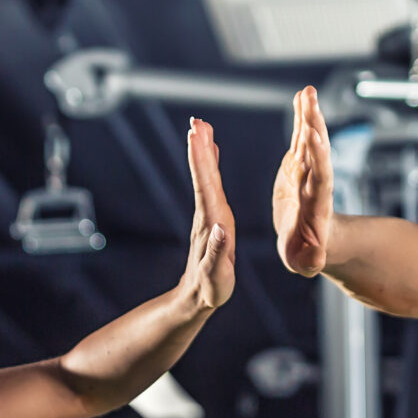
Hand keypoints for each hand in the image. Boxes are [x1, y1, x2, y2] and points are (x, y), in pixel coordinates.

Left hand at [176, 117, 235, 311]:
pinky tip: (211, 153)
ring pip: (205, 177)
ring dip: (203, 152)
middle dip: (200, 148)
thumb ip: (218, 253)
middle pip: (203, 176)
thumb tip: (221, 230)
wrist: (197, 297)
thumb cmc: (210, 289)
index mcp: (211, 223)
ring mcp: (208, 215)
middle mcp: (208, 215)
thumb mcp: (216, 276)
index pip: (205, 186)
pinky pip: (210, 185)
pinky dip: (210, 166)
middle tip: (197, 121)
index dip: (202, 161)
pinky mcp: (211, 218)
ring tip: (202, 128)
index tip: (197, 136)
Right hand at [272, 85, 334, 276]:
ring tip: (307, 91)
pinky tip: (300, 98)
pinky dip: (300, 119)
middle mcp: (313, 184)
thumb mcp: (309, 262)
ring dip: (309, 115)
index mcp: (315, 205)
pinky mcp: (296, 168)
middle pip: (316, 152)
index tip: (315, 137)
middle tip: (311, 100)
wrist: (310, 243)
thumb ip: (311, 258)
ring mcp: (306, 173)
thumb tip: (316, 257)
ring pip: (309, 141)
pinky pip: (300, 140)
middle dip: (314, 126)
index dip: (319, 158)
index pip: (320, 178)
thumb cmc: (308, 256)